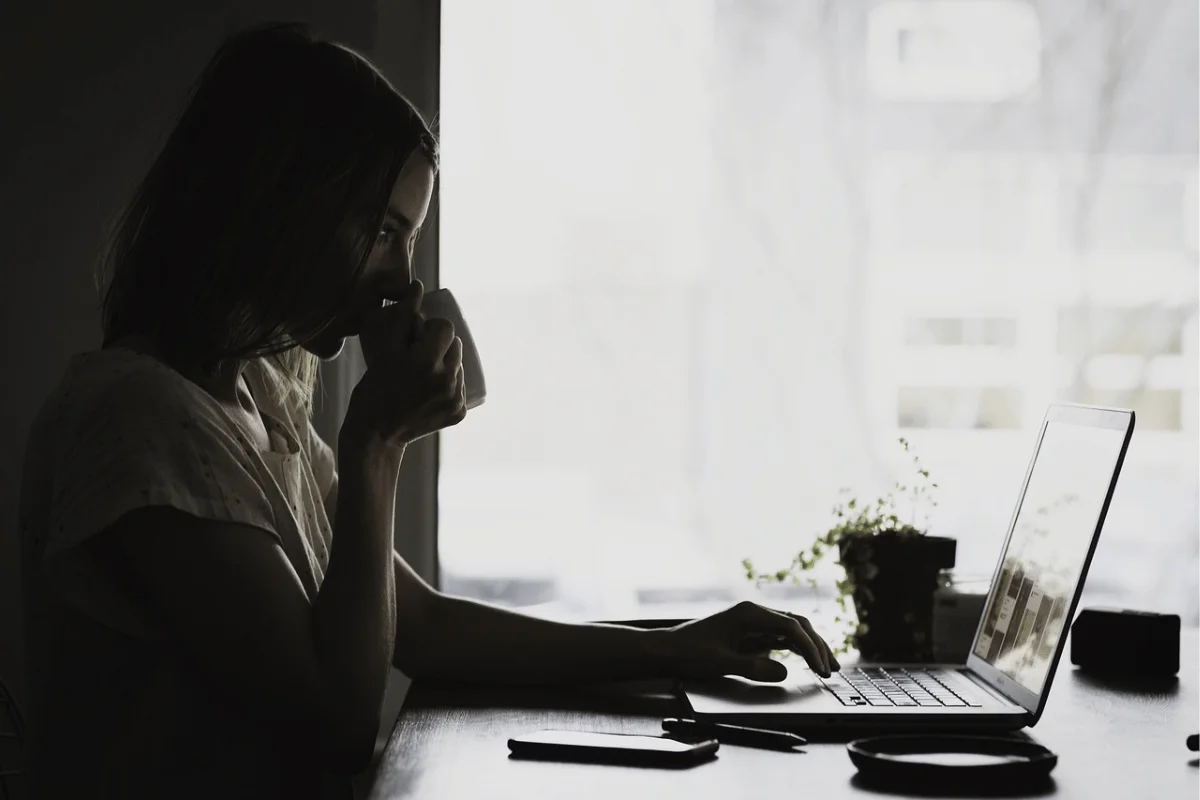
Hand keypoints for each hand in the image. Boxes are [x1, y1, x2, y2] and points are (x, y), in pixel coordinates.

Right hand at [343, 280, 466, 448]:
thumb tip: (418, 285)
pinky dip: (449, 384)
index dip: (432, 329)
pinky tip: (430, 390)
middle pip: (456, 345)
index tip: (417, 337)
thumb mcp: (384, 350)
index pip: (446, 328)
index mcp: (427, 361)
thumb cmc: (374, 387)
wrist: (376, 433)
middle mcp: (446, 380)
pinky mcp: (459, 413)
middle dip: (440, 345)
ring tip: (423, 373)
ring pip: (459, 365)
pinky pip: (460, 386)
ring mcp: (455, 398)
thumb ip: (402, 316)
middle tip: (418, 356)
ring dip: (446, 364)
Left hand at [658, 601, 838, 681]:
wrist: (668, 650)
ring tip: (828, 667)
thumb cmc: (689, 653)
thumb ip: (751, 667)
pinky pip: (782, 639)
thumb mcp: (719, 663)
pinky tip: (809, 662)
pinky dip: (798, 650)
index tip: (821, 667)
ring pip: (792, 631)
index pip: (790, 626)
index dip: (809, 647)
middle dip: (817, 645)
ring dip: (811, 647)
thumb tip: (784, 671)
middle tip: (832, 669)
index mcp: (748, 613)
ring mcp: (754, 623)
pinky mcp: (752, 634)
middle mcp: (754, 614)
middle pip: (797, 625)